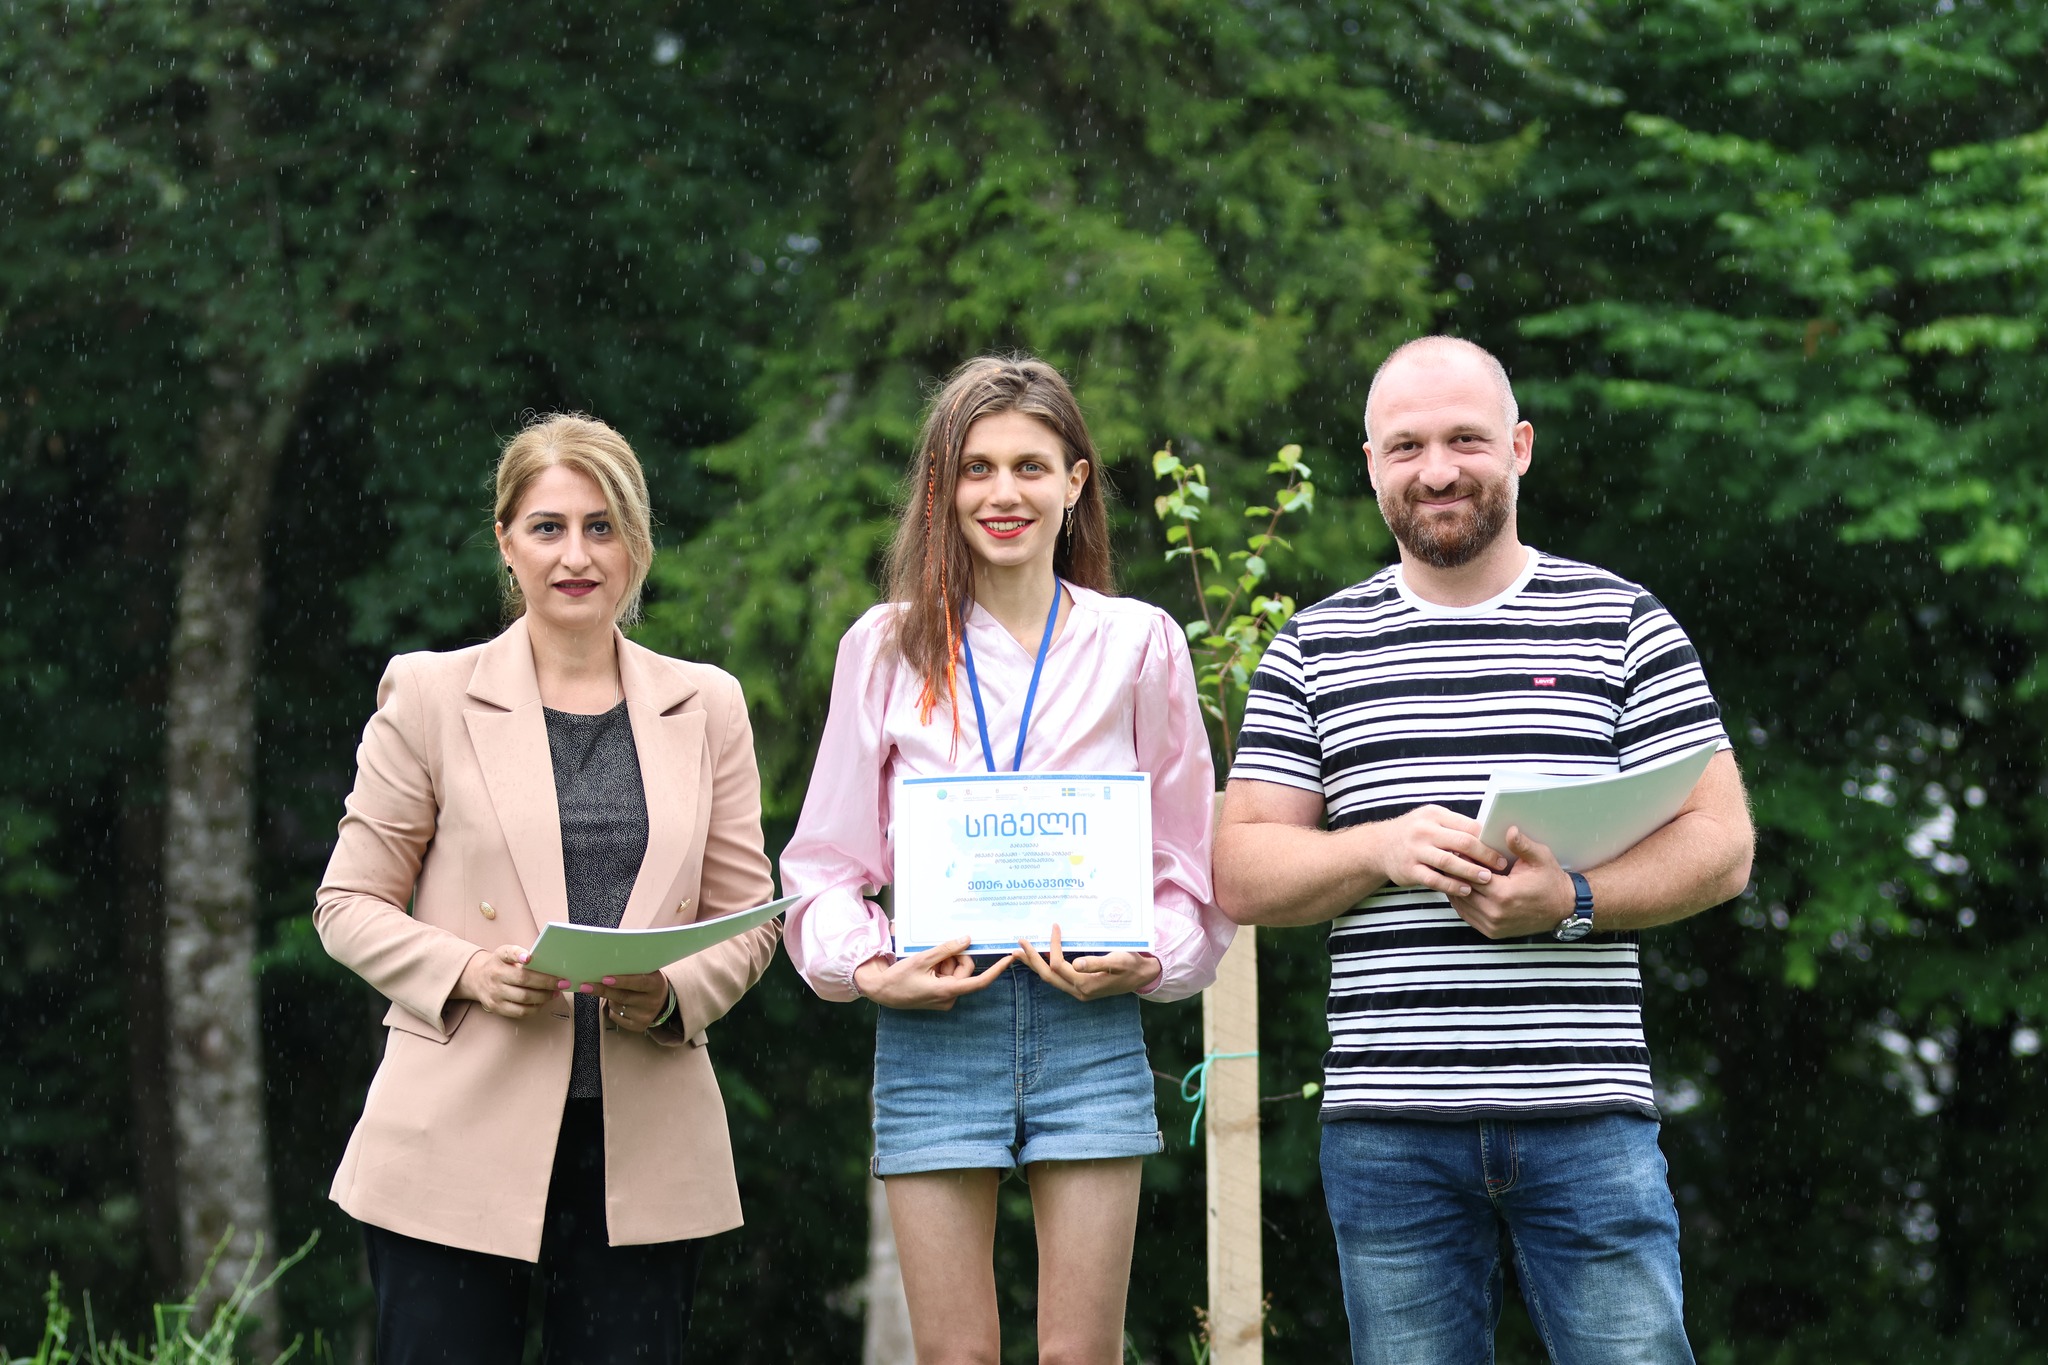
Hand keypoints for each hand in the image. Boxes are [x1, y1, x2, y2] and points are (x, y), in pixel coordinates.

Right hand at [455, 945, 560, 1019]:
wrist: (477, 978)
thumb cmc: (500, 965)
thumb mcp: (505, 954)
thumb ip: (522, 955)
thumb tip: (550, 963)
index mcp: (499, 958)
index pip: (508, 954)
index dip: (518, 954)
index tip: (529, 957)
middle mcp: (495, 975)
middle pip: (523, 980)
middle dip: (546, 982)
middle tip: (562, 982)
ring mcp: (495, 993)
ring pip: (524, 998)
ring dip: (544, 996)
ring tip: (555, 993)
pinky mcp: (497, 1007)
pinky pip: (520, 1012)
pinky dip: (535, 1008)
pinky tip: (543, 1002)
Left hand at [592, 971, 673, 1033]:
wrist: (661, 999)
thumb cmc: (647, 980)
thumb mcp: (645, 971)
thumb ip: (630, 969)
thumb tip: (604, 967)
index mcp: (656, 984)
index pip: (639, 983)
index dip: (622, 981)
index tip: (605, 979)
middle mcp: (653, 1002)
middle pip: (623, 997)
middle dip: (603, 990)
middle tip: (586, 986)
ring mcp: (646, 1016)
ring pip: (617, 1006)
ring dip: (609, 998)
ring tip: (612, 991)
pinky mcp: (638, 1026)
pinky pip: (615, 1017)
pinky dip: (611, 1009)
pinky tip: (616, 1003)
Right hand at [852, 937, 1012, 1010]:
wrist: (881, 991)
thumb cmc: (899, 977)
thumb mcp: (922, 959)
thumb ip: (946, 949)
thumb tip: (967, 939)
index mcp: (947, 991)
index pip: (979, 981)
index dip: (997, 970)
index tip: (1010, 959)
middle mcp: (950, 997)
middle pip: (965, 970)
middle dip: (953, 957)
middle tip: (935, 955)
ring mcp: (945, 998)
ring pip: (956, 972)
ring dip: (944, 962)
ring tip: (925, 964)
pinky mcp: (940, 996)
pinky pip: (949, 977)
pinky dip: (940, 968)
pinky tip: (925, 968)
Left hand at [1016, 925, 1161, 1001]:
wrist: (1143, 975)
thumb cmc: (1131, 964)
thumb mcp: (1118, 961)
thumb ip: (1096, 963)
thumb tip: (1075, 963)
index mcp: (1086, 984)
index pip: (1059, 965)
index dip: (1053, 946)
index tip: (1055, 926)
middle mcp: (1078, 991)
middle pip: (1047, 975)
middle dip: (1031, 959)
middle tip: (1017, 945)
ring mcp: (1078, 991)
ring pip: (1050, 978)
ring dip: (1035, 965)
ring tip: (1020, 952)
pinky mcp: (1080, 988)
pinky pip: (1057, 978)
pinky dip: (1045, 967)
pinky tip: (1039, 958)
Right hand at [1366, 804, 1509, 897]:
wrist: (1380, 846)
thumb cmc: (1414, 832)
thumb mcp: (1432, 820)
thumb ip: (1455, 826)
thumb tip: (1489, 836)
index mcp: (1435, 815)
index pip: (1468, 826)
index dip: (1487, 839)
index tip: (1502, 849)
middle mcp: (1424, 831)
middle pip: (1462, 842)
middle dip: (1484, 855)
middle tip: (1500, 865)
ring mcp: (1415, 850)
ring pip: (1449, 862)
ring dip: (1470, 872)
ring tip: (1487, 879)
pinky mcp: (1409, 869)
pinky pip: (1434, 879)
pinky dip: (1452, 885)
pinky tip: (1465, 890)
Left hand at [1456, 826, 1574, 939]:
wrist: (1562, 908)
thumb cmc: (1550, 882)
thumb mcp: (1540, 858)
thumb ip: (1522, 844)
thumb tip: (1510, 831)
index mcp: (1504, 894)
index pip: (1470, 875)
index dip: (1463, 862)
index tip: (1459, 851)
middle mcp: (1495, 913)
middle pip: (1462, 890)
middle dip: (1457, 874)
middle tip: (1452, 860)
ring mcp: (1492, 925)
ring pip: (1461, 904)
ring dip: (1456, 888)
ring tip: (1455, 872)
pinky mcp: (1492, 932)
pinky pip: (1467, 916)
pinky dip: (1462, 902)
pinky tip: (1462, 888)